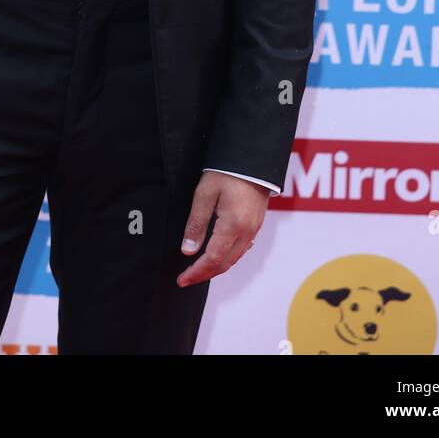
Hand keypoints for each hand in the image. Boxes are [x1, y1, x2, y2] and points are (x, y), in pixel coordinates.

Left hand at [177, 170, 270, 287]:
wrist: (253, 157)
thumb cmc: (227, 171)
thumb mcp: (205, 193)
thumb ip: (196, 223)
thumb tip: (188, 251)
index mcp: (233, 225)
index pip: (212, 259)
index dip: (196, 272)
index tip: (181, 280)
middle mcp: (247, 232)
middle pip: (225, 264)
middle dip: (204, 274)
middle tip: (186, 278)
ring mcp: (254, 228)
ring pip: (234, 258)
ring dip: (216, 267)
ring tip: (198, 270)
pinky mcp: (256, 223)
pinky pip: (242, 248)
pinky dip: (227, 257)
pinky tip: (217, 255)